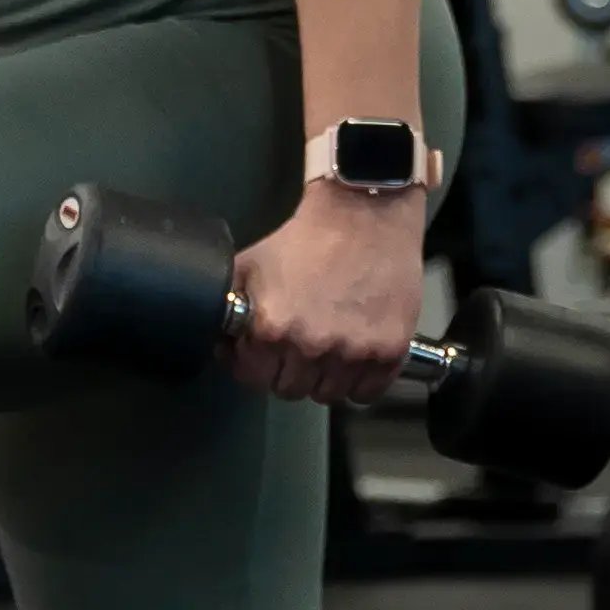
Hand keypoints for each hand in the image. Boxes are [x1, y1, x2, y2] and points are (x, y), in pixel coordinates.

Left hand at [225, 181, 429, 404]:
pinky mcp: (389, 350)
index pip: (253, 378)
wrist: (364, 214)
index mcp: (273, 327)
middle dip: (289, 370)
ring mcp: (354, 352)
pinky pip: (367, 393)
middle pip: (290, 390)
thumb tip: (220, 339)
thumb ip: (230, 307)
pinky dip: (360, 381)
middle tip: (299, 345)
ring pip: (328, 395)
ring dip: (324, 377)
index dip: (254, 364)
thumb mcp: (251, 264)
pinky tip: (355, 356)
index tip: (263, 352)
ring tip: (328, 347)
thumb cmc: (308, 238)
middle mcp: (313, 346)